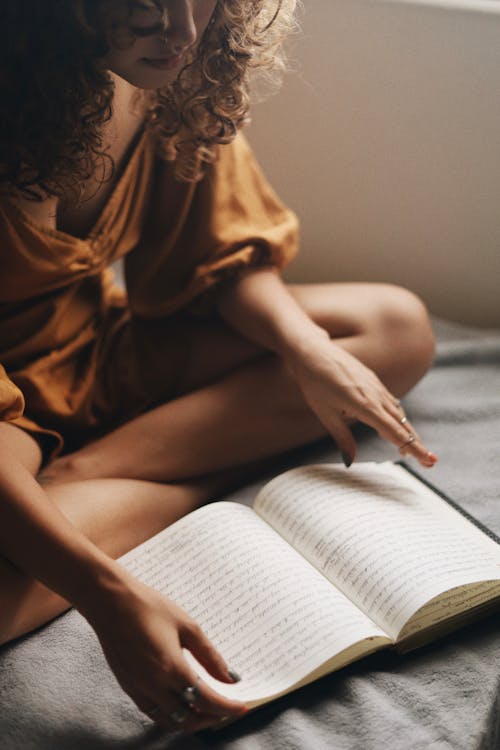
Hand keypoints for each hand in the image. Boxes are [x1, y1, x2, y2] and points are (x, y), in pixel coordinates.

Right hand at [82, 576, 246, 732]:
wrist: (111, 601)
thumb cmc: (149, 607)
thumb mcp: (187, 625)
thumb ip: (210, 655)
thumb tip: (230, 677)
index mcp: (171, 669)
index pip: (206, 700)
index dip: (227, 707)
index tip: (242, 706)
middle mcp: (153, 686)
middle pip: (189, 718)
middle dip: (212, 718)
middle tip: (227, 709)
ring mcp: (138, 689)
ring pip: (170, 721)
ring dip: (192, 721)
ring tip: (208, 710)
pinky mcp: (128, 687)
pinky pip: (154, 713)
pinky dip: (172, 716)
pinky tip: (181, 704)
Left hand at [285, 339, 436, 467]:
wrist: (313, 351)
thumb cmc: (315, 382)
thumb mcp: (325, 414)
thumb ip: (342, 438)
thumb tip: (350, 461)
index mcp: (365, 406)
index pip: (394, 432)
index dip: (412, 448)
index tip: (428, 460)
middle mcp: (376, 395)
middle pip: (402, 424)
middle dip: (416, 443)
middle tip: (430, 462)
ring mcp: (376, 386)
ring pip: (398, 412)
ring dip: (407, 431)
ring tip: (412, 448)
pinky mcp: (373, 380)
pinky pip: (390, 401)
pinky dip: (397, 416)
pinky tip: (397, 423)